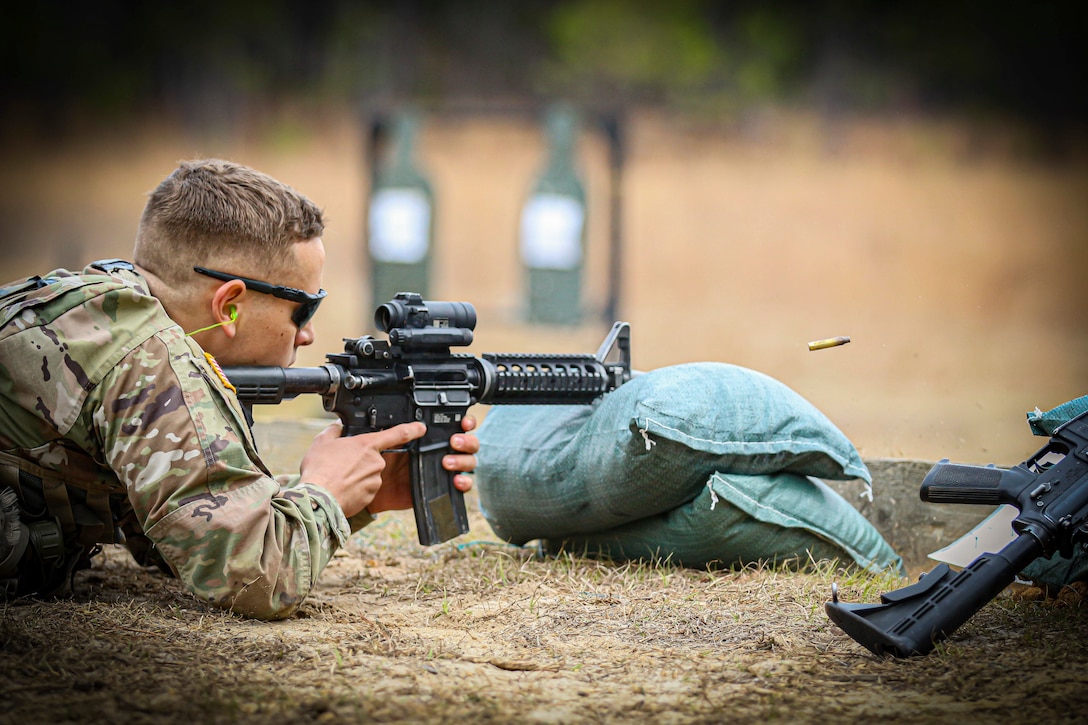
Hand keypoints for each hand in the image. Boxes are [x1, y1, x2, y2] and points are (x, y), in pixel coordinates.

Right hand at [299, 420, 425, 517]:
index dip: (412, 429)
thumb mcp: (323, 442)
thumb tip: (338, 426)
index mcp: (367, 445)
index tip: (421, 428)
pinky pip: (365, 489)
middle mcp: (376, 463)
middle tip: (342, 464)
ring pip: (369, 475)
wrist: (318, 499)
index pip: (397, 434)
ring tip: (338, 478)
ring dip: (357, 476)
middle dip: (361, 461)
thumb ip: (335, 430)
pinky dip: (355, 489)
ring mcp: (375, 481)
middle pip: (374, 458)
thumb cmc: (320, 470)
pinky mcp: (371, 496)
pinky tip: (341, 489)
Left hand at [367, 415, 479, 513]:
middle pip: (469, 443)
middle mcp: (443, 451)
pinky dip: (465, 483)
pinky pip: (463, 485)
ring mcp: (446, 469)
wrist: (376, 488)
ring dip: (463, 461)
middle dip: (467, 441)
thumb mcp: (388, 443)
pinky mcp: (445, 487)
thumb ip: (400, 432)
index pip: (457, 425)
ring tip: (448, 463)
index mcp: (432, 437)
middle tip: (454, 442)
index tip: (464, 423)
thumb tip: (418, 426)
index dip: (466, 422)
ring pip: (469, 462)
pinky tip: (456, 481)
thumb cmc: (383, 462)